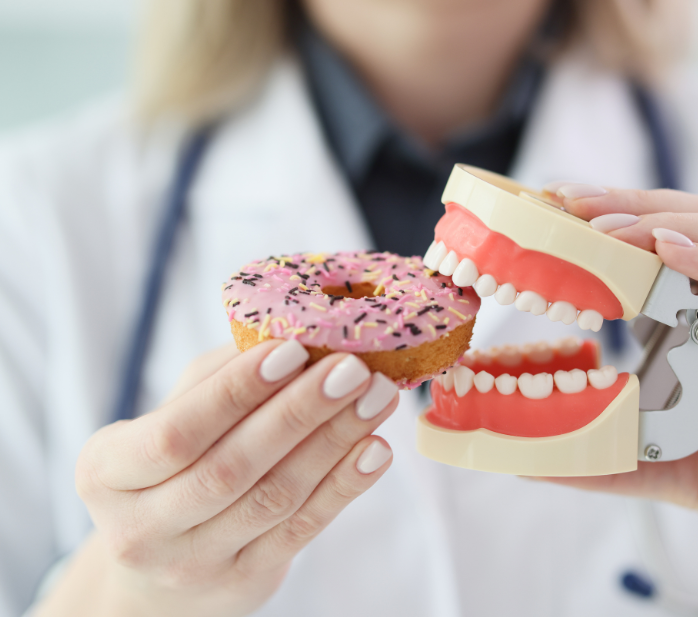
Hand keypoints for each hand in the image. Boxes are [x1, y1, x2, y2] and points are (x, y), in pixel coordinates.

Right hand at [38, 341, 398, 616]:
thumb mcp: (173, 415)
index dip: (236, 391)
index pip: (175, 432)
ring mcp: (192, 564)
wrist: (158, 567)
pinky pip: (301, 531)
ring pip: (274, 498)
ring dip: (334, 442)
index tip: (293, 350)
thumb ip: (221, 375)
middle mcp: (141, 527)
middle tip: (352, 369)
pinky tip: (376, 449)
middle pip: (230, 468)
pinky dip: (344, 487)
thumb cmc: (172, 465)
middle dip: (299, 412)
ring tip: (376, 398)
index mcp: (107, 472)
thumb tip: (292, 329)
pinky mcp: (243, 581)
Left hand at [546, 184, 697, 615]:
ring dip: (673, 222)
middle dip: (638, 204)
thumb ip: (615, 457)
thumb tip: (536, 459)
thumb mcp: (681, 467)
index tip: (560, 214)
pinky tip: (673, 249)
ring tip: (605, 224)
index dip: (627, 221)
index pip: (688, 245)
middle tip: (567, 201)